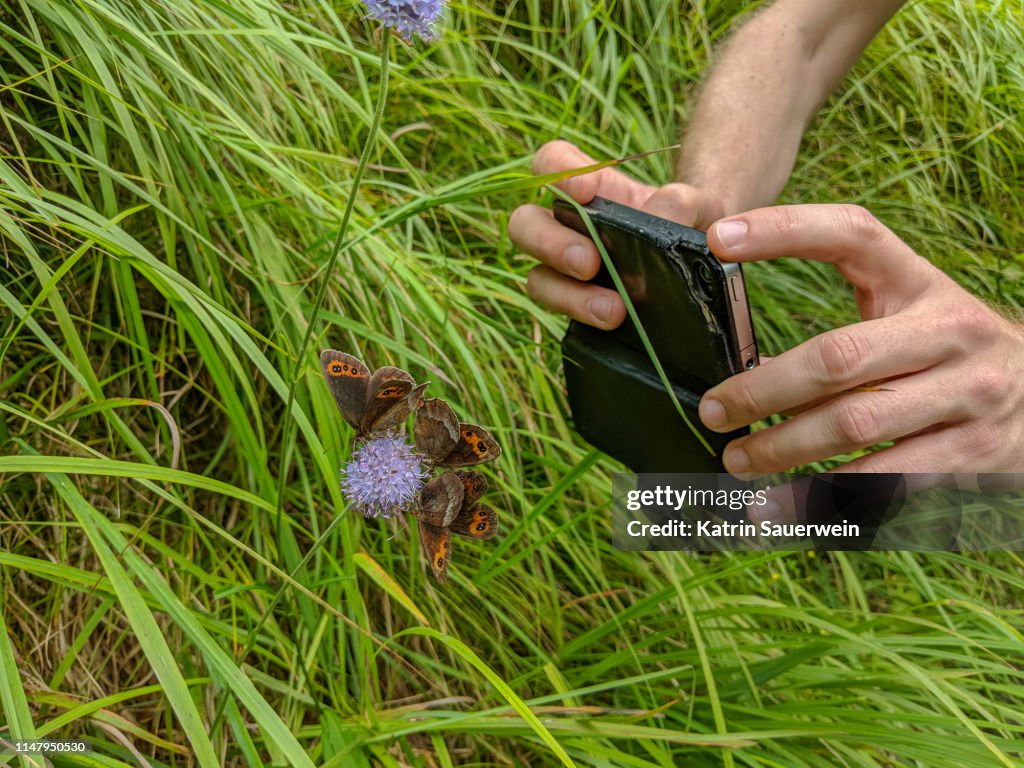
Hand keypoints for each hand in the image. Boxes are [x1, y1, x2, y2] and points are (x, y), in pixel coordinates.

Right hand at [509, 140, 723, 328]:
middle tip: (589, 262)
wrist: (700, 271)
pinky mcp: (576, 308)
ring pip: (536, 277)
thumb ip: (687, 203)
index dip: (558, 172)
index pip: (552, 163)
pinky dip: (582, 316)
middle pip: (524, 224)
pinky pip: (560, 313)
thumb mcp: (700, 207)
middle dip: (550, 242)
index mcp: (590, 190)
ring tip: (612, 309)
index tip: (586, 192)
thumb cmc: (690, 225)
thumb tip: (664, 218)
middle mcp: (567, 227)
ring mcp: (566, 272)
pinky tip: (614, 323)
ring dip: (566, 293)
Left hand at [699, 204, 1023, 475]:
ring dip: (783, 450)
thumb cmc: (945, 354)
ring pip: (854, 425)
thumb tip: (741, 364)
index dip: (784, 229)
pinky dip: (822, 498)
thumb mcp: (909, 317)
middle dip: (762, 389)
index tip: (717, 237)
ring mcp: (968, 394)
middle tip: (713, 411)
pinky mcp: (974, 454)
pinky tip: (780, 509)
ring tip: (735, 463)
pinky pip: (885, 482)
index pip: (851, 235)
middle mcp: (949, 331)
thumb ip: (843, 327)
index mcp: (919, 284)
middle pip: (837, 358)